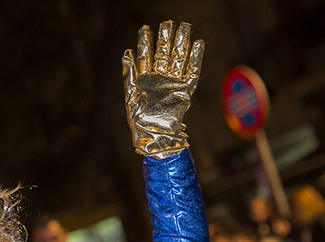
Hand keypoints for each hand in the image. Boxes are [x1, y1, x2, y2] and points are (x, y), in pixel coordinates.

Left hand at [123, 21, 203, 157]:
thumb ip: (129, 74)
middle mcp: (160, 78)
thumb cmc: (139, 119)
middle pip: (164, 53)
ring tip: (185, 26)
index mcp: (145, 79)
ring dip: (181, 43)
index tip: (145, 27)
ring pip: (179, 58)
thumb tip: (126, 52)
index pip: (146, 55)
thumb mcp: (130, 95)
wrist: (155, 135)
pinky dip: (196, 57)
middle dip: (166, 38)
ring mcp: (173, 83)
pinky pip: (193, 71)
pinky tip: (198, 44)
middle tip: (167, 22)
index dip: (146, 41)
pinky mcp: (185, 90)